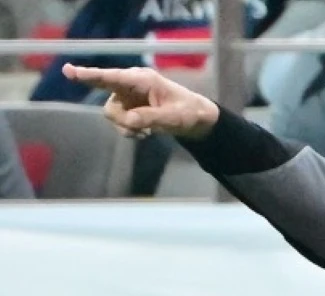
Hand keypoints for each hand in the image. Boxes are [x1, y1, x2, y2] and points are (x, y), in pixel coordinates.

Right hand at [62, 64, 218, 139]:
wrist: (195, 119)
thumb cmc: (187, 112)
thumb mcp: (173, 118)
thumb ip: (150, 118)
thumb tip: (129, 121)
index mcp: (141, 80)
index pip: (111, 77)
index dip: (89, 75)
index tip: (68, 71)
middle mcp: (130, 85)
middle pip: (109, 104)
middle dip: (121, 121)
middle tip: (141, 132)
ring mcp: (128, 97)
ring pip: (112, 115)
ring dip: (127, 128)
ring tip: (148, 133)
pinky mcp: (129, 108)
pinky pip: (119, 122)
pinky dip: (130, 130)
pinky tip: (146, 132)